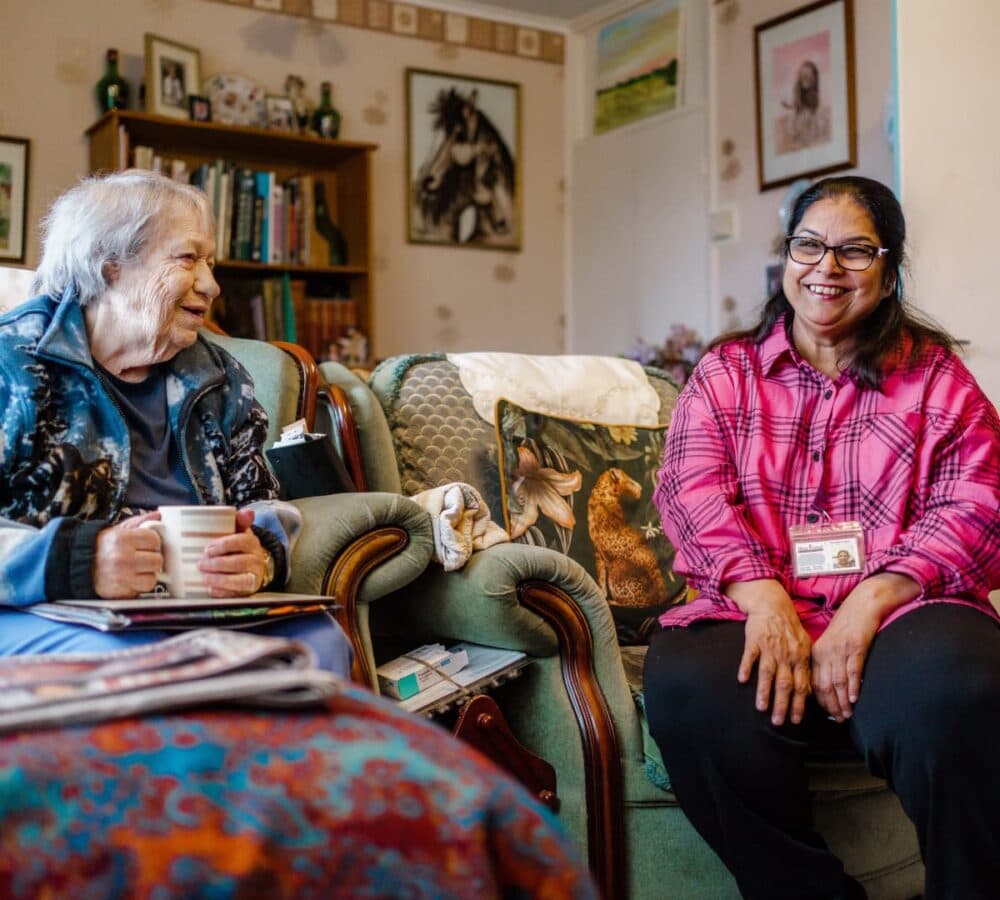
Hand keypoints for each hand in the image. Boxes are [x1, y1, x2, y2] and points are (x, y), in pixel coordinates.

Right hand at [93, 511, 164, 597]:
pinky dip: (137, 587)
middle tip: (141, 558)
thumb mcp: (117, 530)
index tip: (146, 544)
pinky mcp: (119, 593)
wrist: (77, 565)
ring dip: (146, 576)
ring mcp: (120, 577)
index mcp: (122, 539)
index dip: (152, 542)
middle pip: (157, 560)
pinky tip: (129, 580)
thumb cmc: (100, 547)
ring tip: (135, 570)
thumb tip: (157, 515)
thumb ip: (139, 522)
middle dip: (151, 559)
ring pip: (152, 579)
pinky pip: (140, 591)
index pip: (154, 540)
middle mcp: (121, 558)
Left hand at [198, 509, 269, 596]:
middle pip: (238, 562)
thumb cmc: (239, 547)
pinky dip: (223, 592)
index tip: (207, 548)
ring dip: (220, 579)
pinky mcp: (248, 591)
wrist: (253, 566)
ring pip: (240, 580)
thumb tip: (248, 512)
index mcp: (252, 543)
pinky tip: (211, 588)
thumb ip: (240, 521)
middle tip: (200, 564)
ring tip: (204, 577)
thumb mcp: (240, 532)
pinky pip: (237, 594)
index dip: (223, 545)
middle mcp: (256, 560)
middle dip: (217, 564)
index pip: (241, 542)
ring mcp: (254, 577)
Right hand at [730, 580, 812, 725]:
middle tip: (779, 722)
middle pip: (785, 683)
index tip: (796, 720)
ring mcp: (770, 648)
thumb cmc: (789, 628)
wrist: (773, 605)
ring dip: (765, 692)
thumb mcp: (804, 645)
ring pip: (768, 673)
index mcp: (800, 658)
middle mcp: (786, 655)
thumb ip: (805, 666)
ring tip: (761, 708)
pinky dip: (746, 667)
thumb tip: (809, 690)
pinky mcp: (754, 640)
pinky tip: (742, 679)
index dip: (799, 704)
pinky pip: (750, 656)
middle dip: (783, 704)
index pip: (802, 685)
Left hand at [811, 573, 919, 721]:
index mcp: (816, 652)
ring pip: (837, 680)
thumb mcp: (832, 644)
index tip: (827, 715)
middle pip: (824, 685)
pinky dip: (853, 685)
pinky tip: (854, 699)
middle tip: (839, 720)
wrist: (863, 605)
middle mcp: (825, 652)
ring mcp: (840, 649)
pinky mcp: (856, 646)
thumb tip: (830, 688)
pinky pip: (852, 669)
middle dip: (831, 706)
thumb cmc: (849, 627)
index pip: (813, 682)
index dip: (820, 701)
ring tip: (847, 715)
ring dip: (842, 701)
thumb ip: (828, 663)